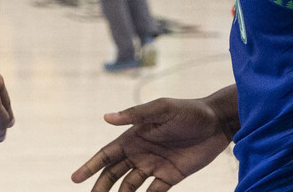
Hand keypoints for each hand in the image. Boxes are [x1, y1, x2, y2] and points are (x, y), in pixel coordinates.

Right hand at [71, 97, 231, 191]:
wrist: (217, 122)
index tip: (75, 178)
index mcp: (133, 136)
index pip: (106, 155)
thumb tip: (106, 118)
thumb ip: (135, 115)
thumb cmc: (187, 111)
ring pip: (129, 186)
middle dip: (100, 187)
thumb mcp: (161, 109)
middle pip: (114, 174)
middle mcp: (140, 153)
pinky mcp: (170, 177)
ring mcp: (154, 166)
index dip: (90, 166)